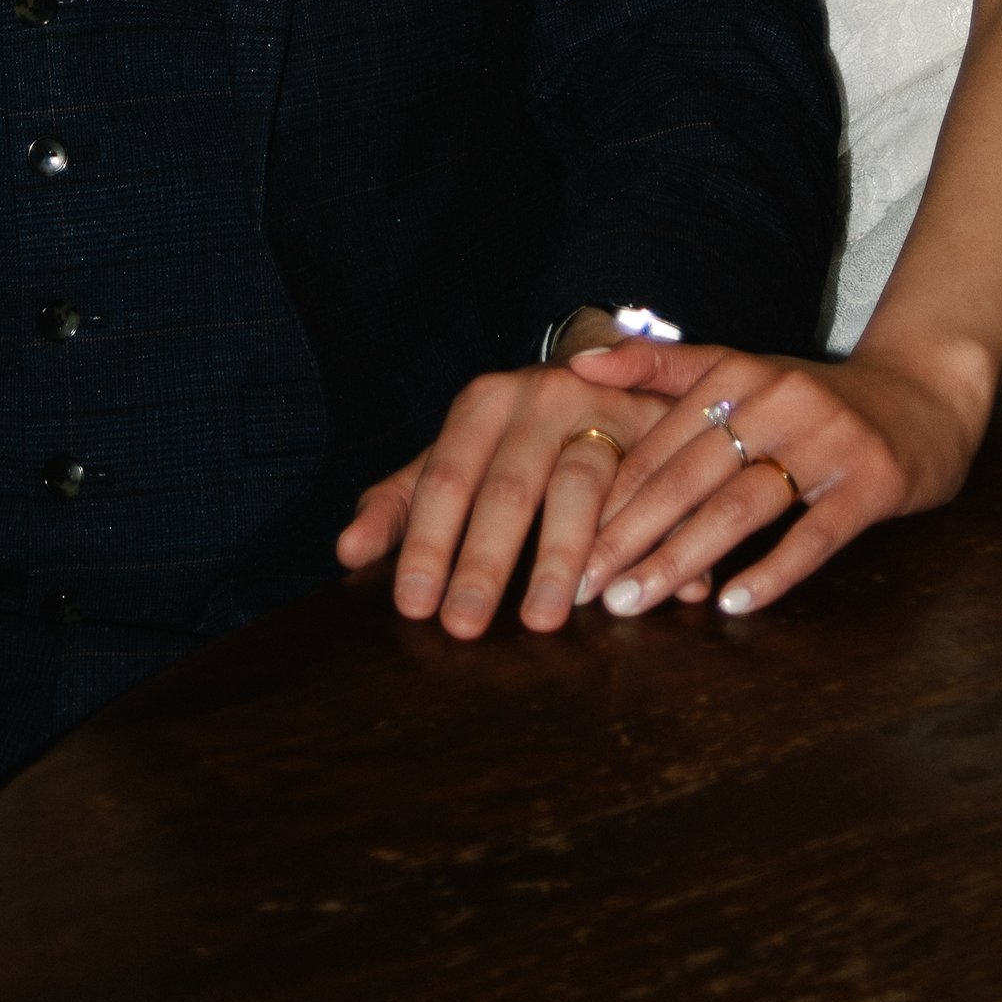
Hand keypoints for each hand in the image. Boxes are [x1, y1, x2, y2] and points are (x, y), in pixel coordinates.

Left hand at [336, 365, 673, 636]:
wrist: (601, 373)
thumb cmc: (512, 438)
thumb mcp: (452, 457)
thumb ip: (400, 502)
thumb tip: (346, 553)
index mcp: (483, 403)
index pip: (446, 478)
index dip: (429, 543)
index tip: (415, 606)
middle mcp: (541, 398)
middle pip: (510, 486)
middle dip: (486, 562)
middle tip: (466, 627)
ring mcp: (601, 410)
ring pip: (581, 486)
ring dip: (561, 555)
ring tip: (544, 617)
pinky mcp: (654, 431)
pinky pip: (644, 491)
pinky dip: (637, 540)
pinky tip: (626, 590)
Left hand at [570, 338, 987, 618]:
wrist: (924, 396)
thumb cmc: (812, 399)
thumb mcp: (740, 369)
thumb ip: (659, 365)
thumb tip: (575, 364)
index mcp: (736, 371)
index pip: (658, 442)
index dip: (609, 497)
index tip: (566, 548)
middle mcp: (776, 397)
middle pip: (688, 475)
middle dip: (630, 535)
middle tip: (586, 588)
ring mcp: (826, 439)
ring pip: (739, 506)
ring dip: (681, 558)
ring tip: (634, 602)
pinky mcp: (871, 480)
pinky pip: (814, 534)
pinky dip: (771, 571)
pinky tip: (731, 604)